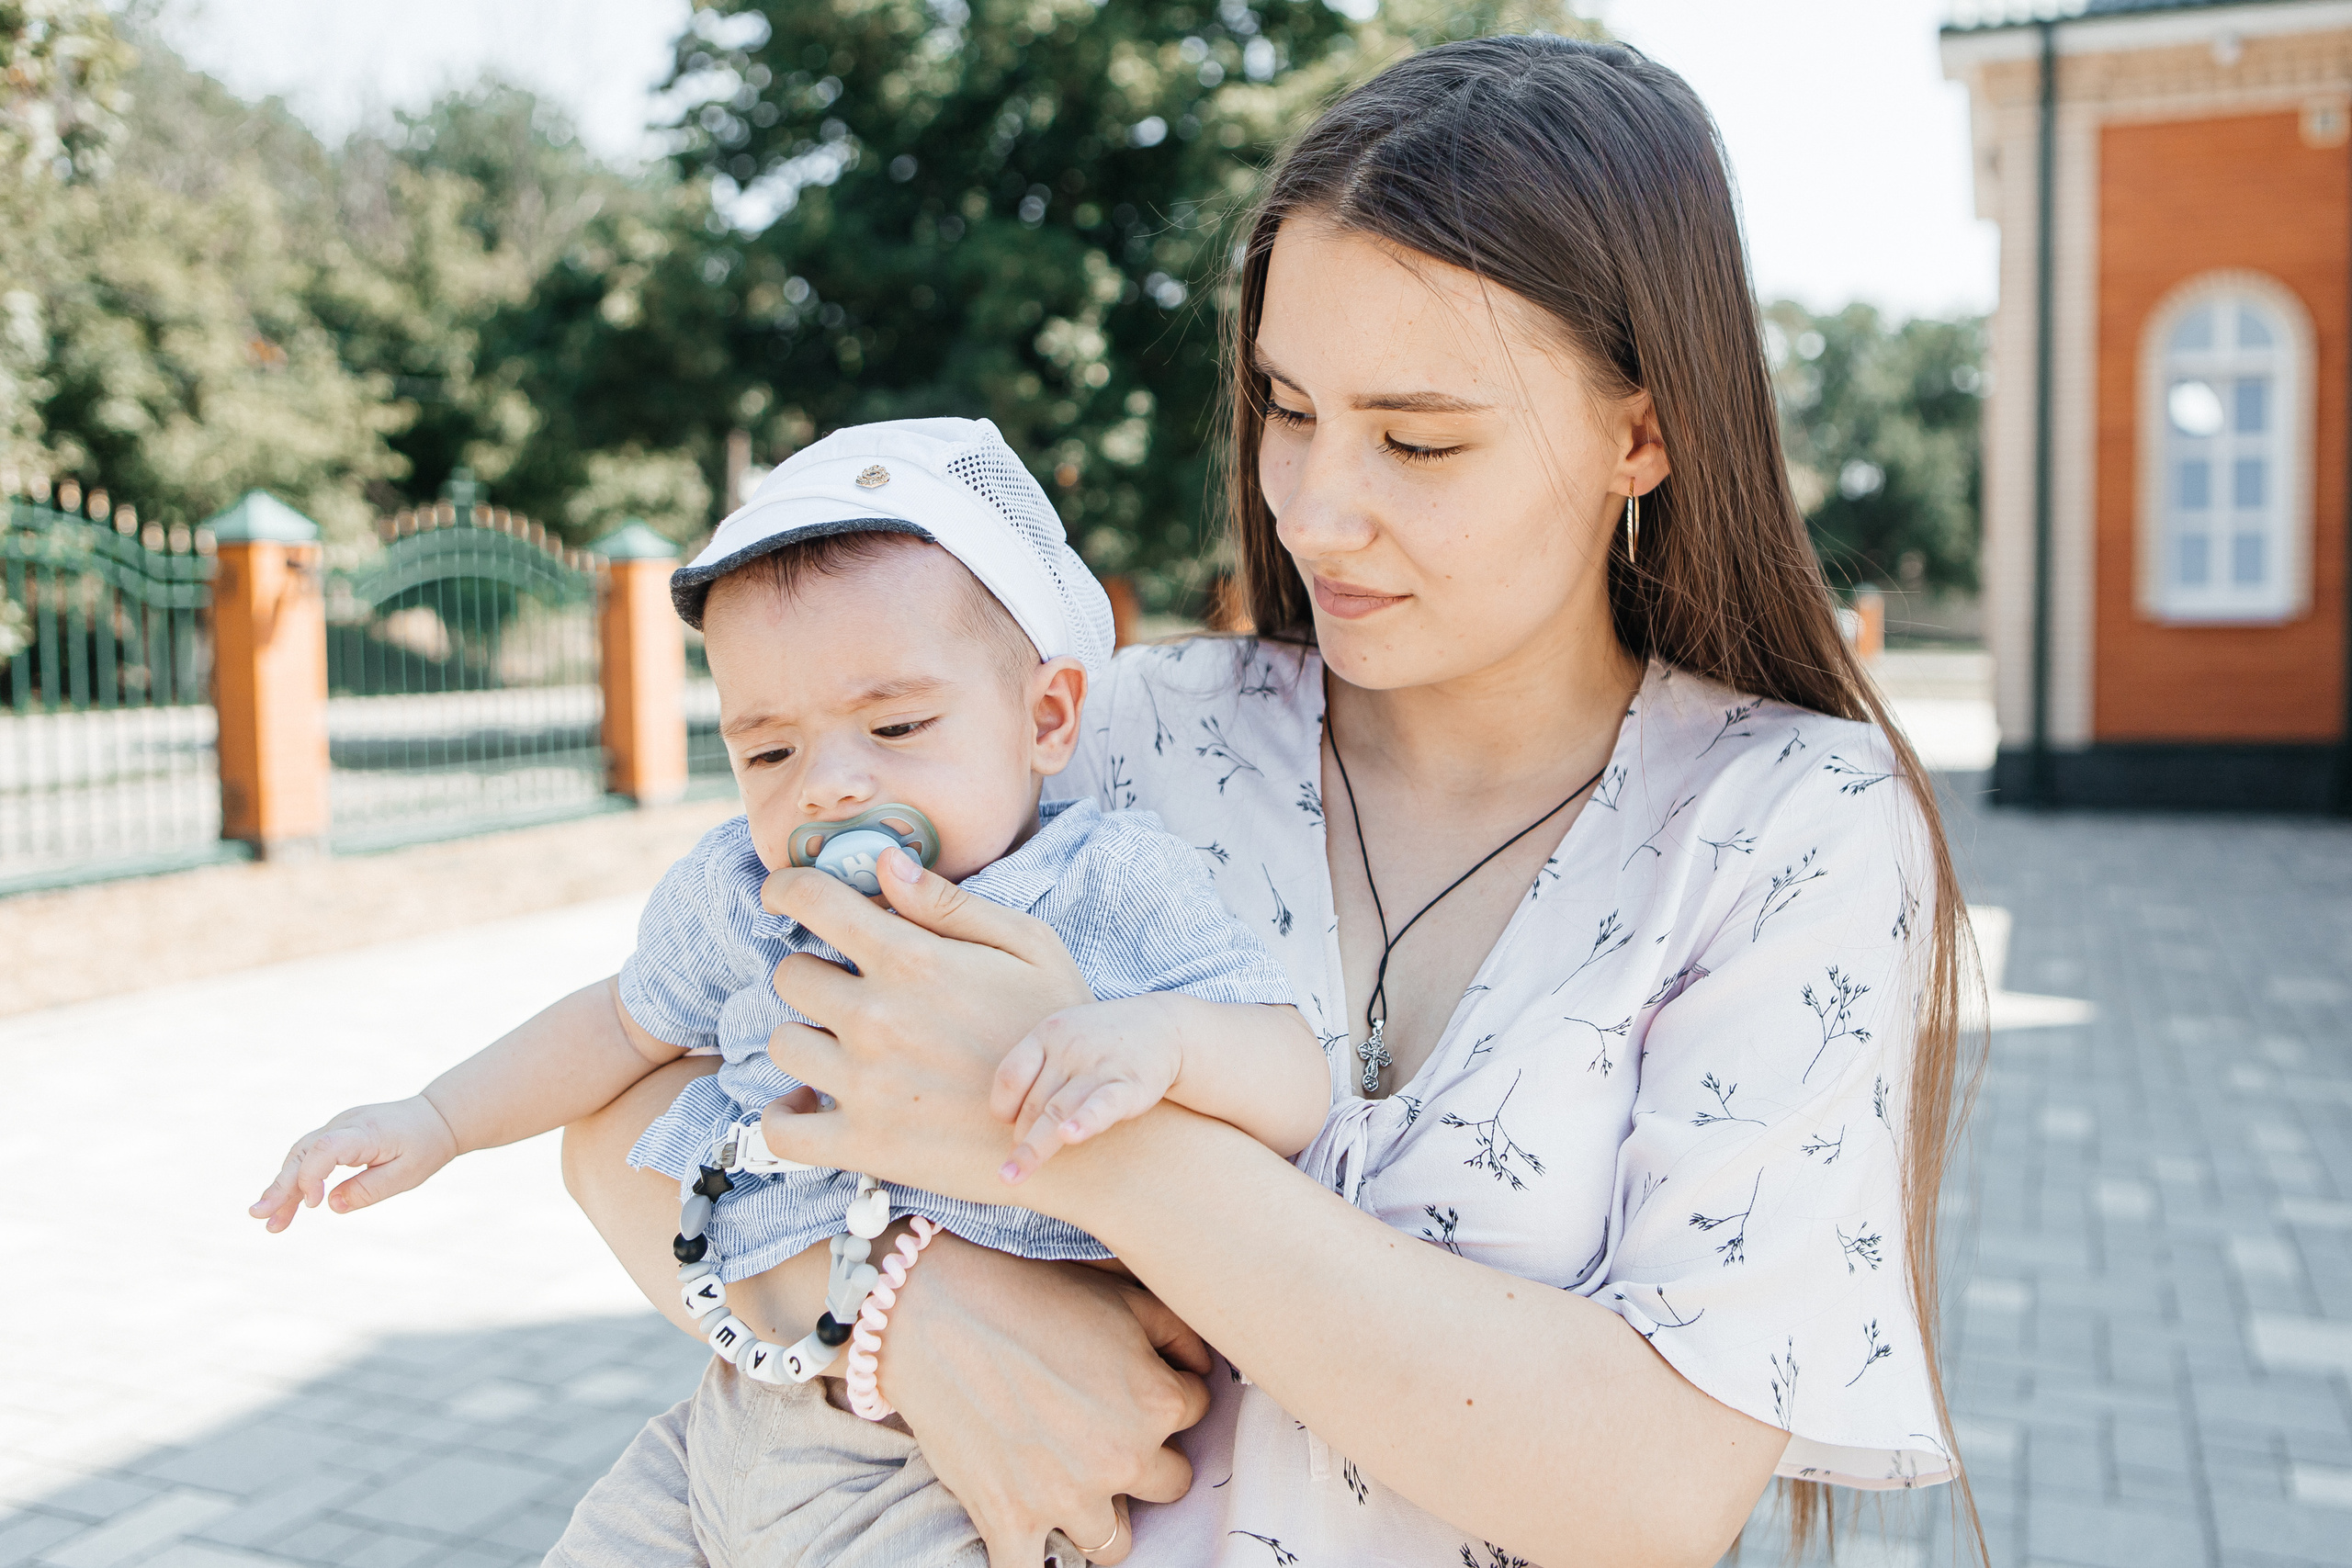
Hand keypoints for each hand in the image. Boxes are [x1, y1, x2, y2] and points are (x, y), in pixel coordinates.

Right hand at [249, 1095, 459, 1231]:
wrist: (435, 1118)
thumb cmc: (424, 1146)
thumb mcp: (408, 1174)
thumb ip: (370, 1190)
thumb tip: (332, 1206)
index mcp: (366, 1131)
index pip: (326, 1148)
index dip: (312, 1176)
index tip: (313, 1204)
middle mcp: (344, 1125)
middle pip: (303, 1152)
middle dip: (280, 1185)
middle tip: (259, 1215)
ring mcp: (336, 1128)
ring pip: (299, 1156)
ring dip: (282, 1188)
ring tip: (269, 1222)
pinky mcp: (334, 1136)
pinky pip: (307, 1157)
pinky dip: (295, 1182)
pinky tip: (283, 1208)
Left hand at [757, 847, 1097, 1203]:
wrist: (1084, 1131)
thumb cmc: (1059, 1026)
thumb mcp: (1027, 943)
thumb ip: (948, 903)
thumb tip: (885, 863)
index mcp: (912, 959)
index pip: (812, 902)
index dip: (786, 889)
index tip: (780, 895)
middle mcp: (877, 1017)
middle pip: (790, 974)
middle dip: (814, 971)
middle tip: (850, 988)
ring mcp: (865, 1084)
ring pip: (782, 1043)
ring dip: (806, 1037)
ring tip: (843, 1045)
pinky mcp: (864, 1143)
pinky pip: (783, 1130)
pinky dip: (784, 1116)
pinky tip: (807, 1103)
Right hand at [878, 1230, 1211, 1567]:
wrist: (934, 1307)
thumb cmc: (1030, 1291)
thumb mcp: (1120, 1295)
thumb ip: (1179, 1334)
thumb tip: (1204, 1371)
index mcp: (1156, 1402)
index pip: (1196, 1412)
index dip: (1165, 1392)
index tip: (1128, 1381)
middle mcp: (1121, 1458)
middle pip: (1170, 1484)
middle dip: (1145, 1458)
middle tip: (1104, 1430)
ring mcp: (1066, 1498)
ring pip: (1115, 1544)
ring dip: (1102, 1515)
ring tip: (1074, 1482)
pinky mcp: (1010, 1520)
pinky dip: (1034, 1560)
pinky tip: (1032, 1534)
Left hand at [991, 997, 1184, 1183]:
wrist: (1165, 1028)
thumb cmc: (1103, 1041)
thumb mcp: (1065, 1036)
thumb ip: (1037, 1068)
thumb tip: (1006, 1120)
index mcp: (1048, 1033)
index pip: (1010, 1075)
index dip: (1002, 1107)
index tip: (1009, 1124)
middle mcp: (1070, 1048)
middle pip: (1034, 1104)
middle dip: (1024, 1139)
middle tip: (1019, 1163)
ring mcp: (1099, 1065)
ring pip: (1057, 1112)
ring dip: (1034, 1147)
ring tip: (1014, 1174)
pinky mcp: (1130, 1085)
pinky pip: (1103, 1105)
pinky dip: (1086, 1121)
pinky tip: (1070, 1135)